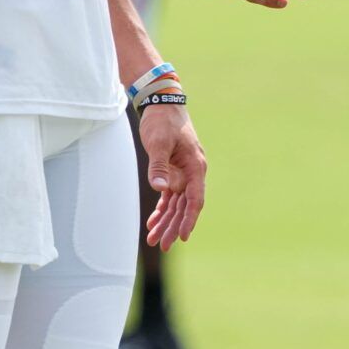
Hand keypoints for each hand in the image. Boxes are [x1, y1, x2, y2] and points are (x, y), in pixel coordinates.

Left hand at [138, 104, 206, 249]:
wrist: (161, 103)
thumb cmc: (162, 121)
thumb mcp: (159, 143)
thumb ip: (159, 166)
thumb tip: (160, 189)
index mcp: (195, 166)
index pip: (194, 199)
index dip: (189, 219)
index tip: (182, 236)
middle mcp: (192, 173)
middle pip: (185, 206)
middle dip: (174, 226)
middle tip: (162, 245)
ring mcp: (182, 173)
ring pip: (176, 204)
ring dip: (166, 222)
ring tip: (154, 240)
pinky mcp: (172, 172)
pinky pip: (169, 196)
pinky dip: (161, 209)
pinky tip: (153, 223)